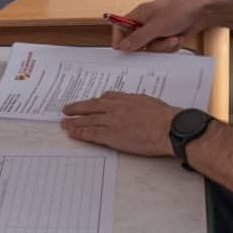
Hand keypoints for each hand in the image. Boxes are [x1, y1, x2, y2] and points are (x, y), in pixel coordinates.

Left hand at [61, 92, 176, 156]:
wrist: (168, 127)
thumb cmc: (164, 117)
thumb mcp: (149, 102)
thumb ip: (137, 103)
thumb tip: (134, 105)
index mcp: (126, 99)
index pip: (106, 98)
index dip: (95, 101)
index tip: (90, 103)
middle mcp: (115, 107)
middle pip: (91, 106)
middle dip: (77, 108)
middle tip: (66, 109)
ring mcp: (111, 121)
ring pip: (87, 120)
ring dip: (74, 121)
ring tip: (64, 122)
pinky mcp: (110, 135)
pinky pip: (90, 133)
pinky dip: (79, 133)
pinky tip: (72, 133)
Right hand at [111, 0, 209, 53]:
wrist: (201, 11)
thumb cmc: (178, 11)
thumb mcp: (156, 26)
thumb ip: (138, 38)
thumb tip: (122, 47)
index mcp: (138, 15)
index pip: (120, 28)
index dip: (120, 40)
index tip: (123, 52)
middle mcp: (145, 23)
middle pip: (137, 43)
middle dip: (150, 46)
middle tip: (159, 42)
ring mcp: (156, 31)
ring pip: (152, 48)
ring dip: (164, 46)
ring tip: (173, 38)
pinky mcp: (166, 36)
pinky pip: (163, 49)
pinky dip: (171, 46)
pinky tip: (178, 38)